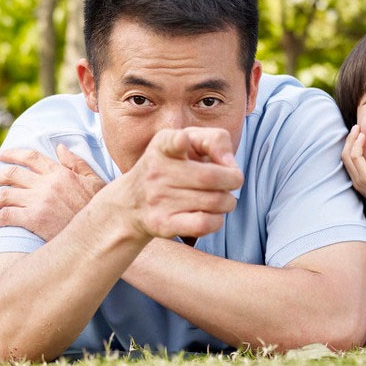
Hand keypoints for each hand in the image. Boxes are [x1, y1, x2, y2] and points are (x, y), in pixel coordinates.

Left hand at [0, 145, 105, 239]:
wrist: (100, 231)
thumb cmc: (98, 208)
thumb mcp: (93, 180)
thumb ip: (76, 163)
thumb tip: (60, 148)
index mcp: (59, 172)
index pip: (30, 157)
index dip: (12, 154)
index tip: (0, 156)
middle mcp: (46, 184)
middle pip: (11, 174)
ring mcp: (39, 201)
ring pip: (4, 195)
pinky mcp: (34, 219)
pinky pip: (6, 215)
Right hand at [116, 127, 241, 240]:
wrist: (131, 203)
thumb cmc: (171, 167)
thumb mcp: (187, 142)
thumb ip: (215, 141)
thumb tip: (230, 165)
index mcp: (163, 145)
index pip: (172, 141)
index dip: (179, 141)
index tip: (182, 141)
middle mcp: (157, 171)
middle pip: (212, 177)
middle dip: (233, 179)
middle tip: (232, 181)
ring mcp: (158, 199)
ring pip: (215, 201)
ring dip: (227, 201)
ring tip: (220, 198)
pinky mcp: (162, 223)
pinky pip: (203, 224)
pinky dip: (217, 220)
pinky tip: (212, 214)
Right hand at [342, 126, 365, 211]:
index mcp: (361, 181)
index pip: (350, 161)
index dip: (352, 146)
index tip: (359, 135)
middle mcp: (357, 180)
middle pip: (345, 156)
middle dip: (349, 140)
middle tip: (356, 128)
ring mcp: (359, 178)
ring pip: (347, 154)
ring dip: (351, 139)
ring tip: (358, 129)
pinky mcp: (364, 176)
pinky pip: (355, 156)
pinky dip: (357, 145)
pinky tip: (363, 137)